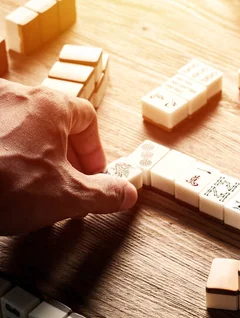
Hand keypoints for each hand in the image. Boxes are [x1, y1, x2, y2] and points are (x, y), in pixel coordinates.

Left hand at [0, 79, 136, 235]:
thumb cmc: (3, 184)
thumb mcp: (68, 197)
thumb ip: (105, 194)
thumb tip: (125, 193)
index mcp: (47, 105)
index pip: (86, 118)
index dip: (95, 150)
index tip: (93, 174)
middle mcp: (13, 95)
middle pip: (52, 120)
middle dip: (64, 154)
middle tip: (66, 181)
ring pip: (19, 126)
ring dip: (33, 152)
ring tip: (32, 182)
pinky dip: (3, 152)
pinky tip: (2, 176)